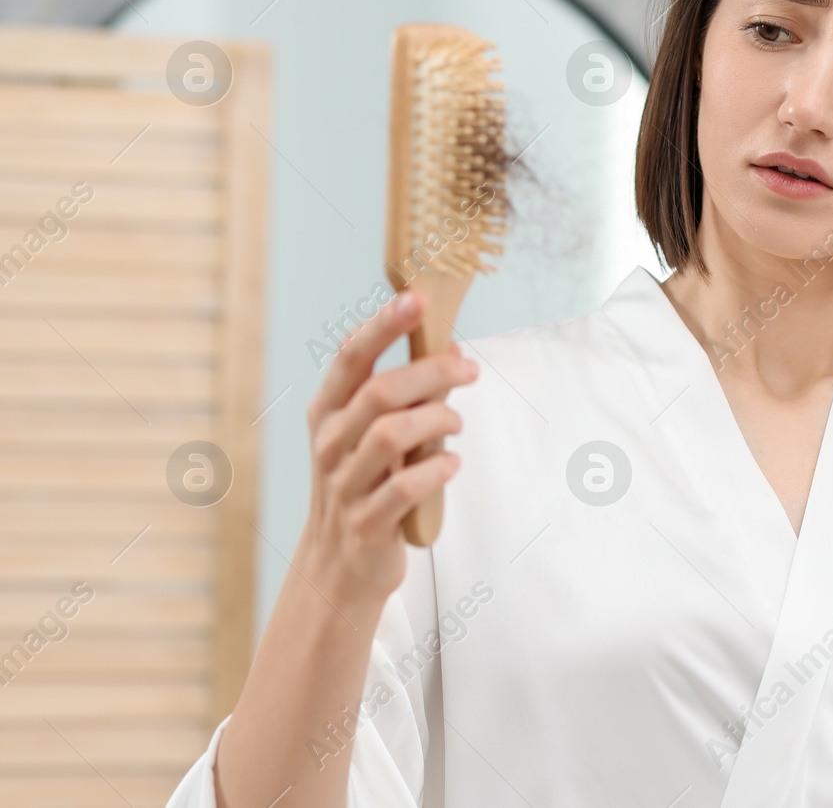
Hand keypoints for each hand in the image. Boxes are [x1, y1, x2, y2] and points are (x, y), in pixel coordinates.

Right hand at [299, 290, 477, 609]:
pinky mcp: (366, 522)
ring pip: (390, 435)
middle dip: (431, 373)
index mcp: (329, 413)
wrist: (340, 566)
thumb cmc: (366, 486)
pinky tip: (451, 464)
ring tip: (457, 425)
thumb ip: (409, 394)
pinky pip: (404, 487)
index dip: (382, 326)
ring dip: (437, 421)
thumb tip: (453, 350)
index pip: (350, 357)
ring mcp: (344, 485)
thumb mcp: (377, 434)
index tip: (415, 299)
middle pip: (379, 392)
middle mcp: (330, 443)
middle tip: (470, 371)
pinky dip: (436, 470)